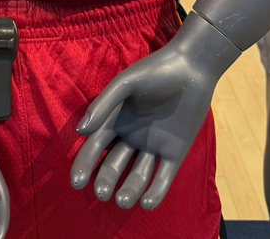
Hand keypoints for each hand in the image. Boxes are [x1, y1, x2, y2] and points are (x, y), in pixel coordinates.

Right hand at [70, 12, 237, 210]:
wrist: (192, 67)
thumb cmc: (155, 70)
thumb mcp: (126, 83)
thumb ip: (103, 105)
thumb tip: (80, 131)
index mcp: (116, 119)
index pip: (95, 147)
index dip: (84, 165)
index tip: (77, 183)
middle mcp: (132, 135)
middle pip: (114, 165)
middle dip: (106, 180)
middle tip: (102, 193)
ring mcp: (154, 145)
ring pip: (138, 175)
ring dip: (130, 190)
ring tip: (123, 201)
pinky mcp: (175, 152)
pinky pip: (163, 177)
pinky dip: (156, 191)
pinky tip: (148, 203)